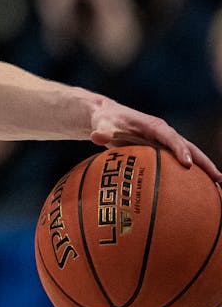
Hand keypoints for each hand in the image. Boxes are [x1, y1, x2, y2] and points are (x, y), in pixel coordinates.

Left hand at [90, 102, 221, 183]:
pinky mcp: (163, 149)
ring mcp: (166, 141)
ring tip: (218, 187)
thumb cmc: (106, 121)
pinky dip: (193, 172)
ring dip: (204, 168)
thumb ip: (101, 131)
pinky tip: (200, 190)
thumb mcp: (102, 125)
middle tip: (217, 178)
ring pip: (189, 154)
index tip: (187, 164)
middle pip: (188, 146)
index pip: (170, 137)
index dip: (179, 149)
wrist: (108, 116)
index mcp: (153, 126)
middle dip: (203, 161)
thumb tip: (97, 136)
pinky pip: (180, 160)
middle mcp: (164, 133)